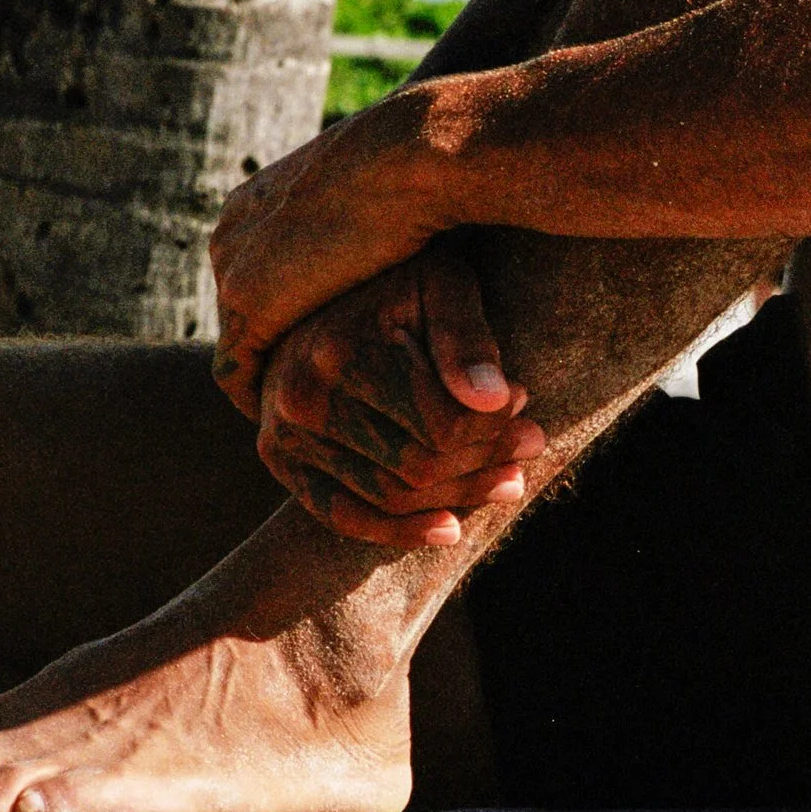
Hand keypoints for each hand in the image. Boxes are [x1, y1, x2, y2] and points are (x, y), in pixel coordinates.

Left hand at [211, 87, 453, 414]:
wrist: (414, 154)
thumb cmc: (422, 166)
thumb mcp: (381, 194)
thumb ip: (367, 223)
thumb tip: (394, 236)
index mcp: (258, 198)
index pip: (256, 270)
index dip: (287, 310)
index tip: (316, 343)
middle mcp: (232, 230)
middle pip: (243, 307)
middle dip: (273, 346)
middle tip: (308, 387)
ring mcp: (234, 268)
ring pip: (239, 341)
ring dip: (268, 376)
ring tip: (306, 414)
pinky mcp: (250, 307)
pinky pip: (237, 372)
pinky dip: (261, 399)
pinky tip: (299, 420)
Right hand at [253, 240, 545, 548]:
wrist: (318, 288)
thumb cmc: (398, 279)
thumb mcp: (440, 280)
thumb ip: (467, 333)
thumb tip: (501, 399)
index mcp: (342, 350)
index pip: (438, 424)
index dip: (494, 426)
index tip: (528, 405)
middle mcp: (303, 397)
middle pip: (414, 466)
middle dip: (483, 464)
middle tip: (533, 448)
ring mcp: (282, 433)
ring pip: (386, 496)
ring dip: (455, 499)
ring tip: (508, 483)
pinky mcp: (277, 457)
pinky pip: (340, 514)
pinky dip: (397, 532)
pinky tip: (449, 530)